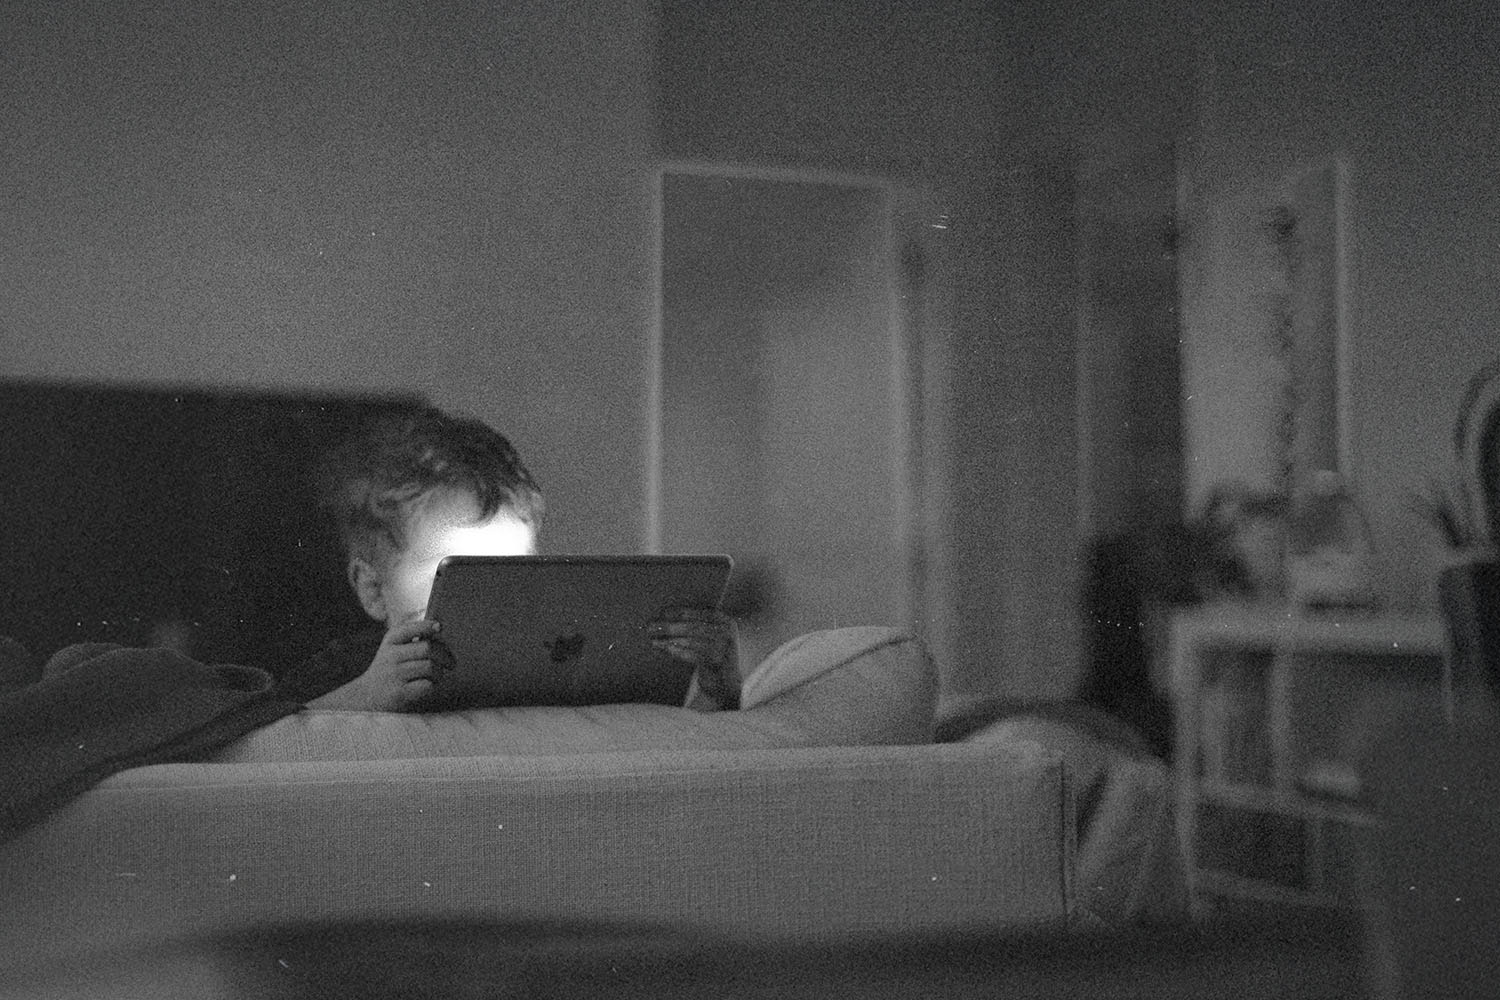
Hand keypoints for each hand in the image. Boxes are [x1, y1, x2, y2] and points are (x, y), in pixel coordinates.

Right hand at [312, 619, 450, 710]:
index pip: (409, 629)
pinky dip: (433, 685)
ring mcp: (394, 675)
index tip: (439, 627)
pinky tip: (428, 686)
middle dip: (445, 655)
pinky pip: (427, 685)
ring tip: (436, 676)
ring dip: (439, 672)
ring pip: (430, 667)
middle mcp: (391, 656)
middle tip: (451, 663)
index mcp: (391, 641)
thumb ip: (415, 640)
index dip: (426, 626)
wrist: (366, 698)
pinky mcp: (399, 693)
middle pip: (427, 648)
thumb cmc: (390, 670)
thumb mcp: (395, 650)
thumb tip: (440, 630)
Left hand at [651, 606, 740, 709]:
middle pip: (692, 626)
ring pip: (691, 641)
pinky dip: (678, 652)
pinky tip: (666, 649)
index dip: (679, 612)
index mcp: (724, 621)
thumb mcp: (709, 637)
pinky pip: (692, 655)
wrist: (728, 682)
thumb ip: (695, 626)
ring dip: (670, 640)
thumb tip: (665, 616)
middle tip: (651, 627)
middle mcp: (726, 632)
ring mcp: (723, 648)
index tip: (662, 613)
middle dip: (670, 626)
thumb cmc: (713, 656)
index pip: (698, 612)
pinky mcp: (717, 662)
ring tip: (654, 641)